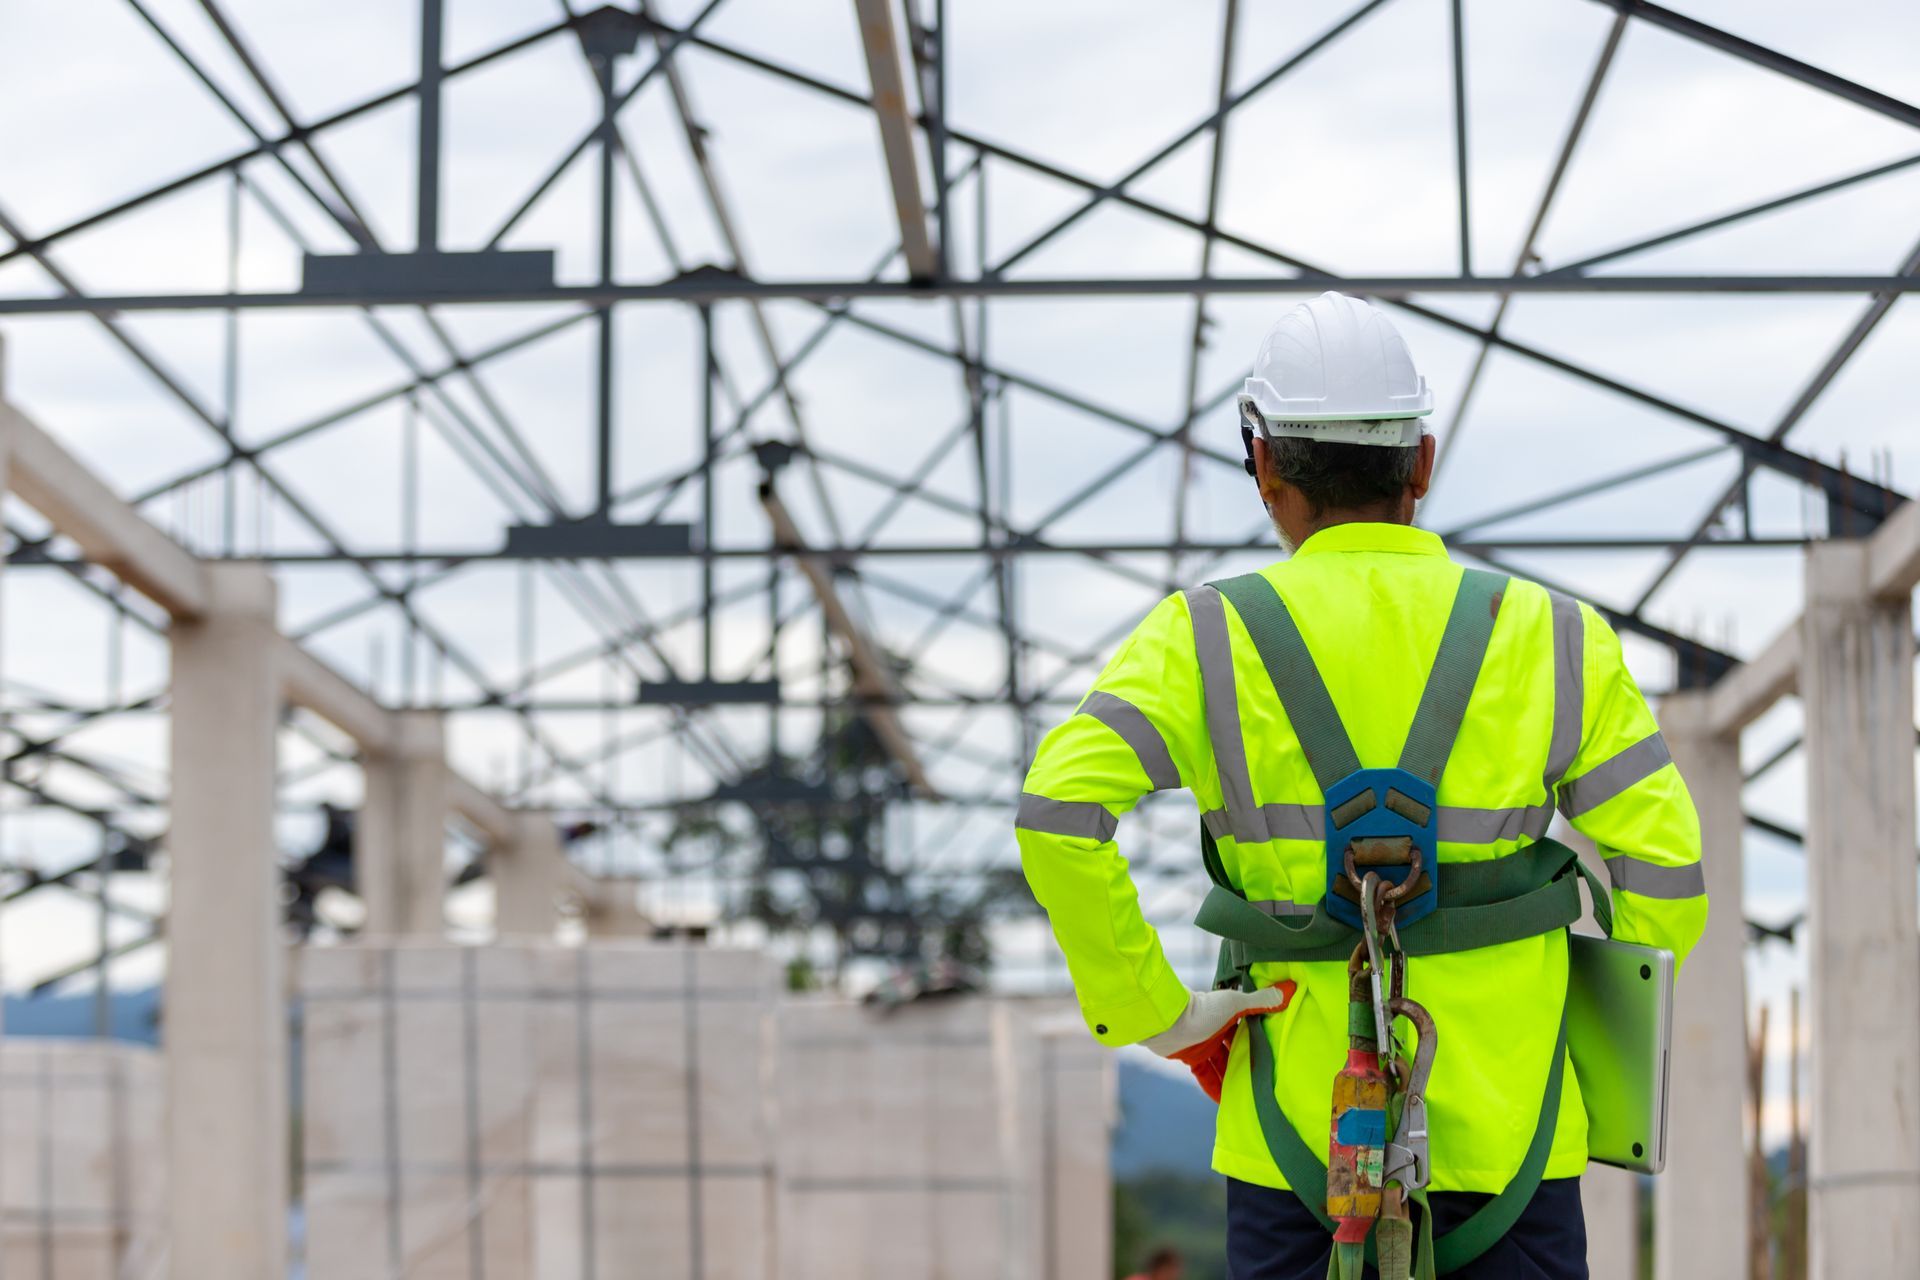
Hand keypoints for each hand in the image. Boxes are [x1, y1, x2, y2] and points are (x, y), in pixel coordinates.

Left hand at [1142, 982, 1296, 1102]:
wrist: (1166, 1022)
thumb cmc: (1201, 1008)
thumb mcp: (1235, 1003)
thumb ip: (1261, 1000)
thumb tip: (1289, 988)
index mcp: (1228, 1013)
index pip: (1249, 1027)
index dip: (1261, 1038)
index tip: (1277, 1050)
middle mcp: (1217, 1029)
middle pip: (1236, 1048)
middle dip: (1249, 1061)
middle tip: (1268, 1077)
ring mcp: (1204, 1044)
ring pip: (1223, 1064)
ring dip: (1234, 1077)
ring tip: (1252, 1093)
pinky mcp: (1192, 1058)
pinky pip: (1207, 1076)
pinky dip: (1215, 1088)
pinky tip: (1226, 1101)